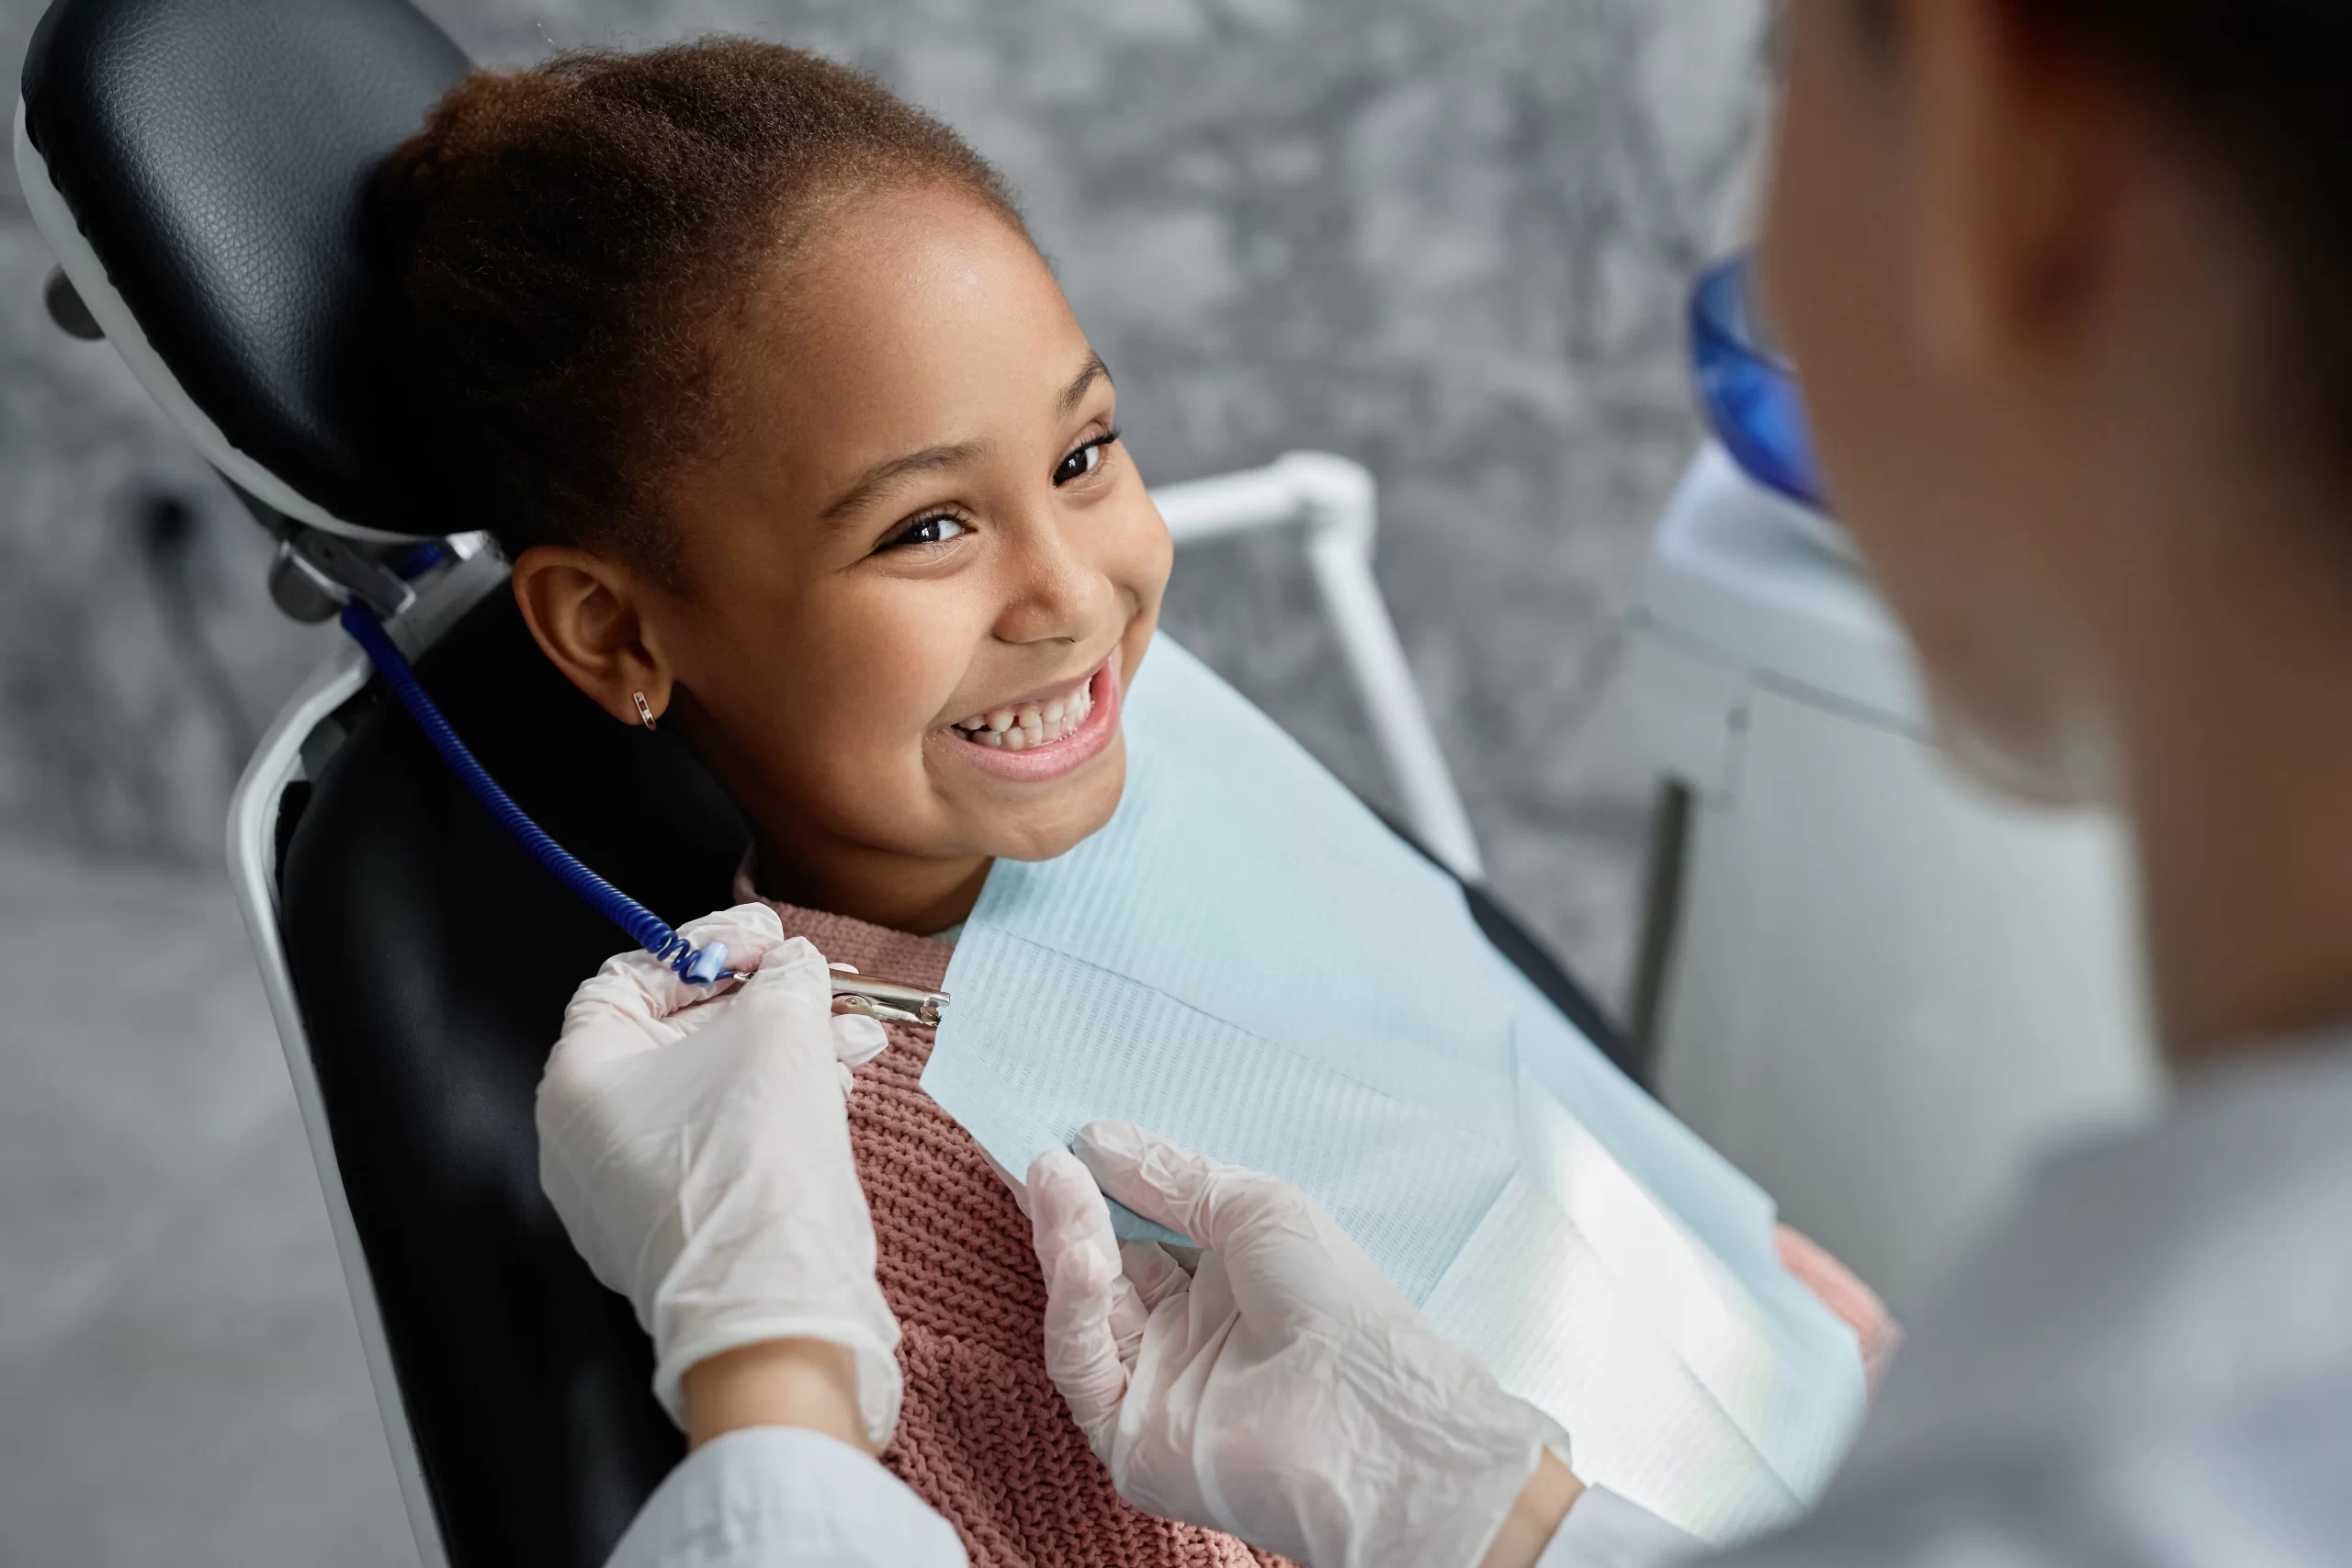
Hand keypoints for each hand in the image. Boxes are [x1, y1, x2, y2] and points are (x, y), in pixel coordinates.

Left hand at [537, 904, 898, 1447]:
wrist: (773, 1303)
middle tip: (816, 982)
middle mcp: (585, 1139)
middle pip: (678, 1036)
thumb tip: (792, 967)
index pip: (629, 979)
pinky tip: (836, 1087)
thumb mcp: (779, 1028)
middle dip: (763, 1004)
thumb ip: (784, 977)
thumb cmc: (753, 1163)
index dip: (705, 948)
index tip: (766, 942)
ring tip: (851, 1036)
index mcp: (578, 1079)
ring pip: (711, 1093)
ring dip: (784, 1054)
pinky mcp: (678, 1232)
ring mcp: (627, 1195)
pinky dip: (775, 1110)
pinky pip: (721, 1146)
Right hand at [1027, 1121, 1572, 1567]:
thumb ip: (1171, 1178)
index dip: (1101, 1187)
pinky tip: (1080, 1255)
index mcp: (1224, 1283)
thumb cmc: (1334, 1301)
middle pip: (1104, 1267)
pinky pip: (1082, 1365)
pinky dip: (1072, 1306)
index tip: (1062, 1138)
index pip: (1141, 1231)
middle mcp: (1186, 1335)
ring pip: (1085, 1310)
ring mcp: (1154, 1387)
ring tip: (1053, 1181)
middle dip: (1072, 1210)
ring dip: (1066, 1242)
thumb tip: (1095, 1138)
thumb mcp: (1254, 1208)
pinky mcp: (1125, 1437)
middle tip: (1040, 1156)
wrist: (1365, 1413)